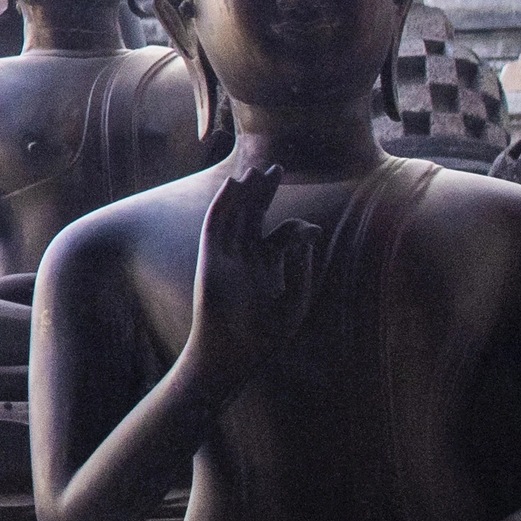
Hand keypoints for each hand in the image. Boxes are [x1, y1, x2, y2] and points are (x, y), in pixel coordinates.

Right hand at [180, 162, 314, 398]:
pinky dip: (223, 204)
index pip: (283, 234)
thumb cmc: (266, 334)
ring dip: (244, 192)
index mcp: (268, 266)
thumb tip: (304, 230)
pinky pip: (216, 224)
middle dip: (265, 192)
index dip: (299, 228)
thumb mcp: (296, 300)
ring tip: (256, 170)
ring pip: (236, 215)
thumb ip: (302, 266)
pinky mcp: (210, 258)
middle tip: (276, 167)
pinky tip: (233, 185)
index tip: (311, 231)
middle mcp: (246, 256)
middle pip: (256, 215)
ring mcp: (227, 255)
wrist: (233, 353)